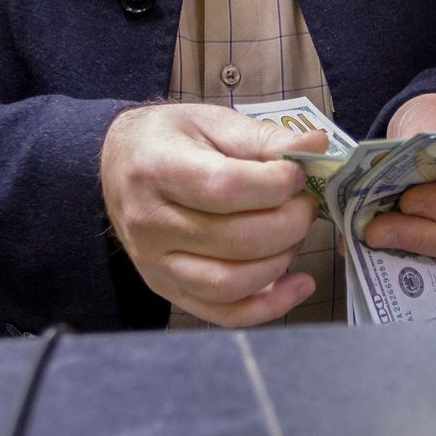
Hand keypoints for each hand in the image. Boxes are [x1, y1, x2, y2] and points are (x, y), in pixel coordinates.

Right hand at [100, 103, 328, 326]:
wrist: (119, 165)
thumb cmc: (171, 140)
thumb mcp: (213, 122)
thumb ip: (265, 137)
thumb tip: (316, 147)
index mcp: (157, 169)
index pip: (225, 188)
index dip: (275, 185)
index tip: (298, 173)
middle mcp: (150, 223)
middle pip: (236, 240)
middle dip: (290, 223)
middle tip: (305, 203)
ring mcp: (155, 264)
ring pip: (232, 283)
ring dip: (282, 260)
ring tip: (295, 232)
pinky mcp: (167, 289)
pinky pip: (224, 313)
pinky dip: (271, 306)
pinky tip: (299, 283)